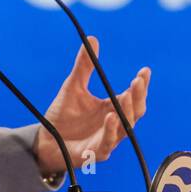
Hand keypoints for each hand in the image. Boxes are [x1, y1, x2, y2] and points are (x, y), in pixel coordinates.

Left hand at [36, 36, 148, 176]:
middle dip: (139, 96)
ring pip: (125, 128)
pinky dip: (110, 130)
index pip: (133, 96)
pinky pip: (107, 143)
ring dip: (128, 111)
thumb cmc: (63, 115)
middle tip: (138, 80)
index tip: (145, 70)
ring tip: (128, 94)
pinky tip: (110, 116)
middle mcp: (114, 125)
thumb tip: (92, 38)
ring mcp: (107, 139)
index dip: (141, 85)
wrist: (45, 140)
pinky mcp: (95, 153)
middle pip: (135, 111)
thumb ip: (84, 66)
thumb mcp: (73, 86)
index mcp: (112, 109)